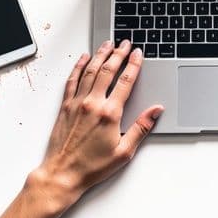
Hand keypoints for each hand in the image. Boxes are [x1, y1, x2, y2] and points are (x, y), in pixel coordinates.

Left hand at [29, 40, 163, 211]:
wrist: (62, 174)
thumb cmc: (92, 167)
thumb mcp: (124, 152)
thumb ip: (141, 128)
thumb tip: (156, 111)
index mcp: (109, 114)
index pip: (126, 82)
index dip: (133, 65)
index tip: (138, 54)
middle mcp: (93, 103)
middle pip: (107, 71)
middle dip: (118, 54)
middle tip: (125, 43)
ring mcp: (77, 103)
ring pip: (90, 71)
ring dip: (100, 55)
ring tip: (108, 44)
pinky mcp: (65, 106)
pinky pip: (72, 80)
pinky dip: (78, 67)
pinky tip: (83, 58)